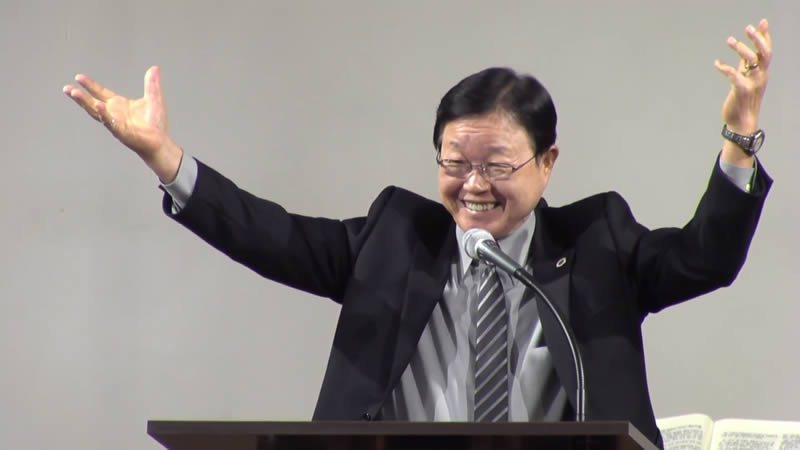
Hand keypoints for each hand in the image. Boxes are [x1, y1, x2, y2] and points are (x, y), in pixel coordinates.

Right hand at [63, 66, 182, 181]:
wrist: (160, 142)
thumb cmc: (155, 123)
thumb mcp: (153, 99)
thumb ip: (152, 84)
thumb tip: (155, 68)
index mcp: (118, 104)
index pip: (100, 92)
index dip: (90, 85)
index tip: (78, 77)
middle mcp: (113, 113)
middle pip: (92, 102)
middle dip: (80, 96)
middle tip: (67, 88)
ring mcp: (115, 123)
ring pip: (97, 112)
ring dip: (86, 103)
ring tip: (74, 93)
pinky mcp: (122, 133)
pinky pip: (111, 123)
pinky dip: (104, 115)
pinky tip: (98, 106)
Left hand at [714, 19, 770, 165]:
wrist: (742, 123)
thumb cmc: (743, 101)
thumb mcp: (746, 80)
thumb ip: (746, 67)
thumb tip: (744, 52)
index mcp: (761, 73)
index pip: (766, 51)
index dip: (765, 36)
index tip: (762, 22)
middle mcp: (760, 77)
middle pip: (764, 54)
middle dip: (758, 39)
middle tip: (748, 28)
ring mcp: (752, 84)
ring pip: (751, 61)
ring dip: (741, 49)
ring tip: (730, 40)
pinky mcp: (741, 91)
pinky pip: (734, 76)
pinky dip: (725, 67)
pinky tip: (717, 63)